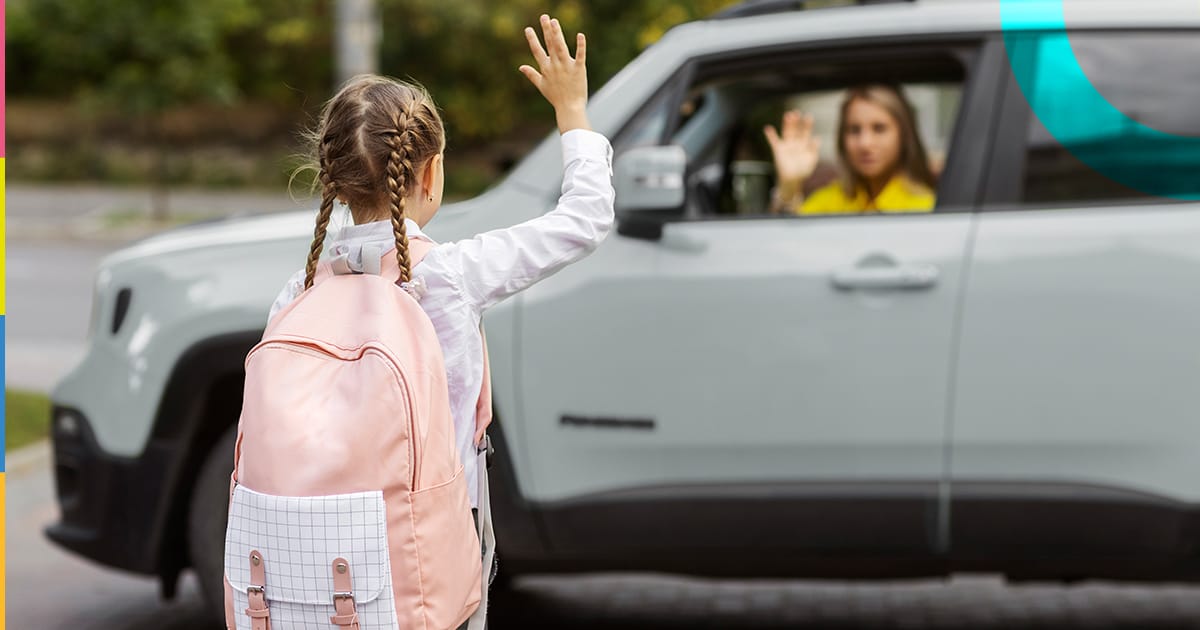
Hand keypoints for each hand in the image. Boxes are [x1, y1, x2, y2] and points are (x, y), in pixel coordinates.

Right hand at [519, 14, 589, 133]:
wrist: (569, 108)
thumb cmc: (556, 98)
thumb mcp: (541, 85)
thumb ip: (531, 74)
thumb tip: (520, 66)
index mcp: (546, 68)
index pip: (537, 51)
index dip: (532, 39)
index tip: (528, 28)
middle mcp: (555, 65)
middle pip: (549, 44)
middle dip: (546, 30)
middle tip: (544, 17)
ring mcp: (567, 66)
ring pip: (561, 47)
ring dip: (557, 33)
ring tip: (554, 21)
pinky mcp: (579, 69)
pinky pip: (580, 55)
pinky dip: (580, 45)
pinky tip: (580, 34)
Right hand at [763, 111, 820, 187]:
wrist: (792, 180)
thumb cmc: (803, 171)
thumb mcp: (811, 161)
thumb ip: (814, 150)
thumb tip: (817, 139)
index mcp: (804, 144)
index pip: (805, 132)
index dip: (807, 125)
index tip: (808, 117)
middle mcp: (795, 143)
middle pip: (795, 130)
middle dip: (796, 122)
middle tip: (796, 112)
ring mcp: (786, 146)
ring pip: (786, 133)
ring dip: (786, 124)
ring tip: (787, 115)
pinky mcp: (778, 151)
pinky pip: (773, 142)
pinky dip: (770, 135)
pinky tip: (768, 128)